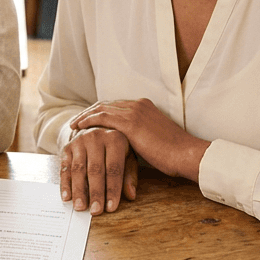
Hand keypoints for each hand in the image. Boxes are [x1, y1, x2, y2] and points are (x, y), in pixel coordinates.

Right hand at [60, 126, 137, 214]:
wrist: (93, 127)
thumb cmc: (114, 147)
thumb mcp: (128, 156)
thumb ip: (129, 175)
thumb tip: (130, 195)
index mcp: (115, 139)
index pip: (114, 168)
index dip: (112, 189)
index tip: (111, 207)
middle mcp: (96, 137)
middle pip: (95, 170)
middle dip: (95, 192)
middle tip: (95, 211)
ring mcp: (79, 141)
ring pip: (78, 170)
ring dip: (78, 190)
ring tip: (80, 207)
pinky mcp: (67, 147)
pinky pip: (65, 168)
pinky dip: (65, 184)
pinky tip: (67, 197)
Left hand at [68, 99, 209, 180]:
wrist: (186, 154)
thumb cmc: (174, 153)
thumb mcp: (155, 138)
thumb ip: (141, 135)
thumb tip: (130, 143)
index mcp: (145, 106)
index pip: (115, 105)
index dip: (100, 111)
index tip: (88, 119)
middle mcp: (138, 104)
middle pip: (106, 104)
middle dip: (89, 112)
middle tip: (76, 121)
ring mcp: (134, 112)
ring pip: (101, 109)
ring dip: (85, 116)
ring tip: (73, 125)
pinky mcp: (130, 123)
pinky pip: (102, 118)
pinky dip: (88, 121)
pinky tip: (79, 127)